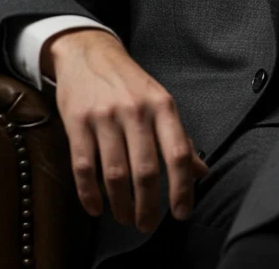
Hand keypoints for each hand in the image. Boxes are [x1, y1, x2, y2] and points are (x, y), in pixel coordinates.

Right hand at [47, 29, 209, 231]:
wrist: (88, 53)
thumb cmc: (129, 83)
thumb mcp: (160, 102)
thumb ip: (179, 138)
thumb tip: (201, 172)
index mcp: (162, 106)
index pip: (177, 153)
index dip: (182, 188)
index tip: (182, 213)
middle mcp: (136, 111)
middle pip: (145, 170)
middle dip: (148, 206)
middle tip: (147, 225)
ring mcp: (105, 116)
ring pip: (115, 173)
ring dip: (121, 204)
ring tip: (125, 218)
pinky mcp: (77, 122)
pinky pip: (84, 166)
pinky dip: (90, 193)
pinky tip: (97, 207)